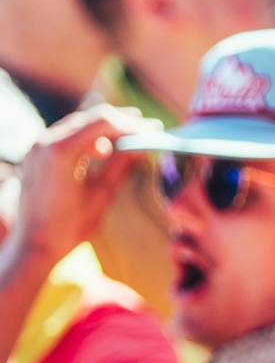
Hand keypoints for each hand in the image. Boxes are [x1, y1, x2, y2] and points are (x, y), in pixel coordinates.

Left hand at [11, 105, 160, 264]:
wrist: (34, 243)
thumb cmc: (69, 227)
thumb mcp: (101, 195)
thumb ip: (120, 166)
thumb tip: (141, 147)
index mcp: (61, 151)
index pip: (102, 122)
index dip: (131, 124)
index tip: (152, 130)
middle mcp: (46, 141)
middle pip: (90, 118)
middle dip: (120, 122)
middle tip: (147, 127)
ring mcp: (39, 145)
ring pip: (78, 124)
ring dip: (105, 129)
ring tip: (130, 138)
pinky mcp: (38, 153)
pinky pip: (66, 136)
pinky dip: (88, 138)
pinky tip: (104, 151)